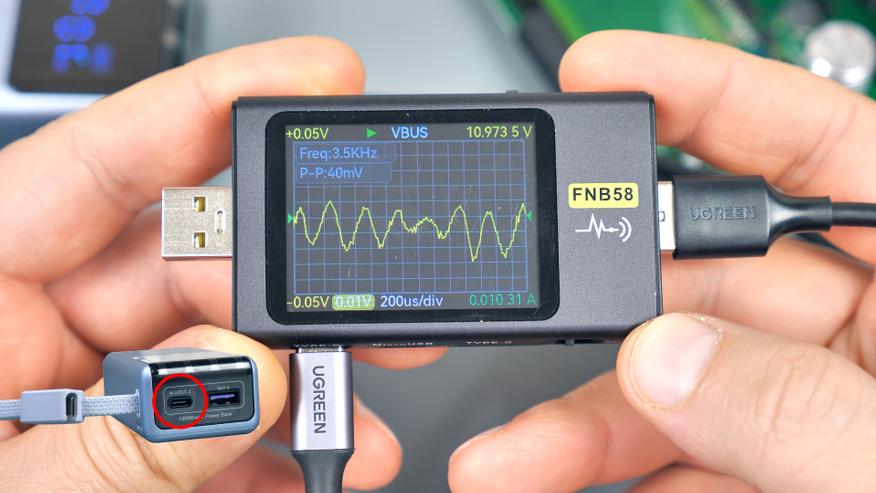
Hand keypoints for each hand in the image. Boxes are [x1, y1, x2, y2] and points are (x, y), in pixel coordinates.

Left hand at [0, 37, 443, 491]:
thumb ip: (123, 448)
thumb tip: (245, 380)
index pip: (94, 163)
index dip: (209, 105)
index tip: (313, 77)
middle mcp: (20, 325)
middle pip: (182, 266)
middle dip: (282, 294)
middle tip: (360, 318)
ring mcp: (73, 390)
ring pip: (213, 355)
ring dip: (291, 391)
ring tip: (348, 426)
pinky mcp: (111, 448)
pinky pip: (204, 431)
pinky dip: (263, 456)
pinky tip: (301, 474)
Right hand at [449, 31, 875, 492]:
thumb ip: (812, 412)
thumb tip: (671, 361)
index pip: (816, 140)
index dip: (705, 93)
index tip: (602, 74)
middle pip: (713, 278)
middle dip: (607, 304)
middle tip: (526, 309)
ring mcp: (826, 406)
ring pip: (684, 385)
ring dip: (589, 422)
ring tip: (509, 461)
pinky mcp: (791, 475)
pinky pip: (693, 462)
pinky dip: (627, 477)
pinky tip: (563, 484)